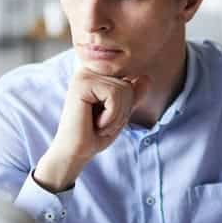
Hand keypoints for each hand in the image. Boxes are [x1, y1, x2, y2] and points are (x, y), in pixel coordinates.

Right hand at [34, 67, 148, 191]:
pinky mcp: (82, 84)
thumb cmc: (95, 134)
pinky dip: (111, 116)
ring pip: (124, 90)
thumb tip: (147, 77)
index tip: (107, 118)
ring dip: (116, 116)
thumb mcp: (120, 113)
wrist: (74, 153)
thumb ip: (133, 95)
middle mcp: (89, 69)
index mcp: (96, 74)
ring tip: (99, 124)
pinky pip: (115, 96)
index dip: (126, 106)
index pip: (130, 82)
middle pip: (128, 86)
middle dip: (122, 111)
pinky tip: (95, 123)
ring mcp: (84, 75)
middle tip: (102, 123)